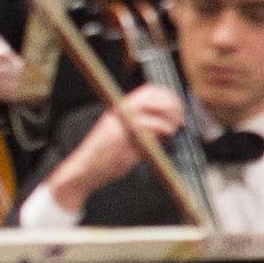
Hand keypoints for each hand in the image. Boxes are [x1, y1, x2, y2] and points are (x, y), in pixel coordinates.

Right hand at [45, 82, 194, 214]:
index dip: (167, 96)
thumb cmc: (106, 158)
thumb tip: (169, 123)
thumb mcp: (127, 136)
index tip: (179, 108)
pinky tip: (166, 135)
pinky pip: (146, 124)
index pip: (148, 91)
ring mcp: (119, 122)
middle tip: (179, 118)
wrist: (84, 171)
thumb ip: (144, 127)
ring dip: (167, 116)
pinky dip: (161, 127)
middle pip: (151, 94)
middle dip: (171, 104)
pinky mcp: (121, 134)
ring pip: (150, 106)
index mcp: (120, 109)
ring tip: (173, 128)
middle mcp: (119, 111)